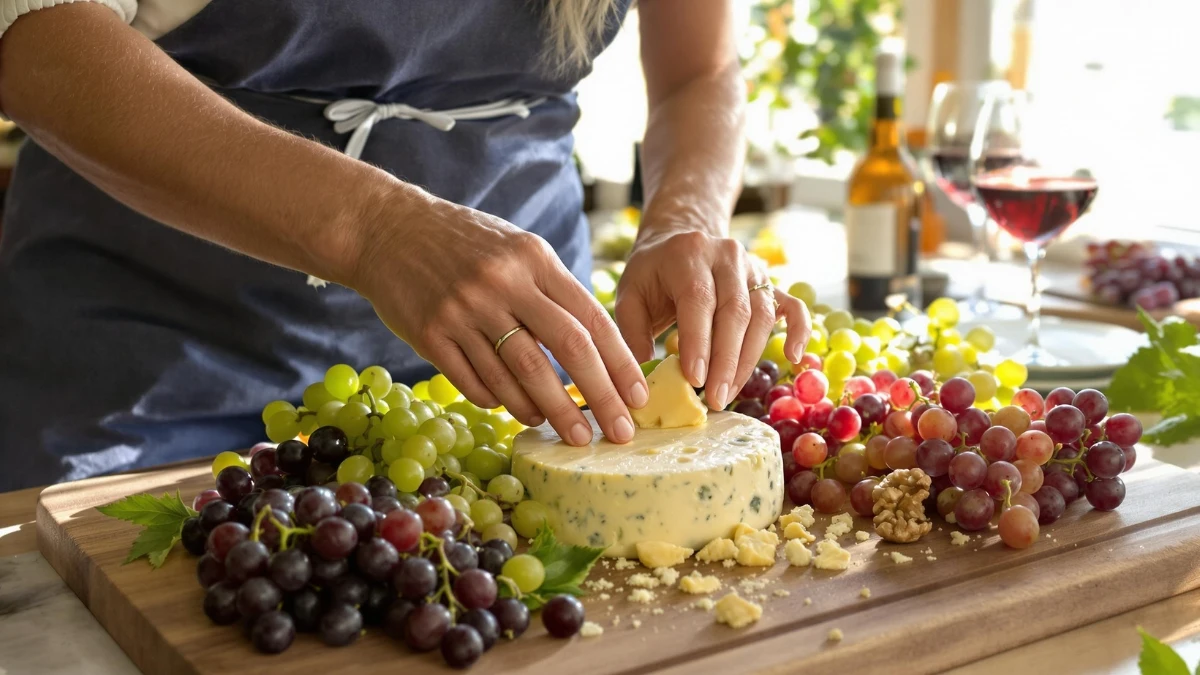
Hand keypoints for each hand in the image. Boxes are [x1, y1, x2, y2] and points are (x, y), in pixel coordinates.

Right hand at [354, 195, 647, 445]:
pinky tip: (518, 412)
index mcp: (534, 259)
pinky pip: (476, 382)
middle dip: (599, 397)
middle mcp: (503, 283)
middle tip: (619, 432)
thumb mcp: (518, 248)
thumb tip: (598, 349)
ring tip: (571, 433)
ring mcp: (465, 310)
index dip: (620, 364)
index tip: (638, 397)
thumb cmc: (464, 243)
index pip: (591, 318)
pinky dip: (502, 402)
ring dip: (551, 411)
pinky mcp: (431, 335)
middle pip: (566, 349)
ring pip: (520, 374)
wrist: (387, 229)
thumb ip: (554, 291)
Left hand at [615, 228, 810, 409]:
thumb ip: (633, 335)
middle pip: (735, 310)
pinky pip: (792, 305)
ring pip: (761, 315)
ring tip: (731, 393)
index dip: (699, 341)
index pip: (698, 299)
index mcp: (688, 254)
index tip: (695, 379)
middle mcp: (726, 256)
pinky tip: (793, 357)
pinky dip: (799, 331)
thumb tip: (640, 386)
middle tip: (716, 399)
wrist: (679, 238)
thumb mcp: (630, 295)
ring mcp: (752, 267)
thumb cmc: (652, 273)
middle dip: (726, 361)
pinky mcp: (769, 281)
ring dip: (748, 359)